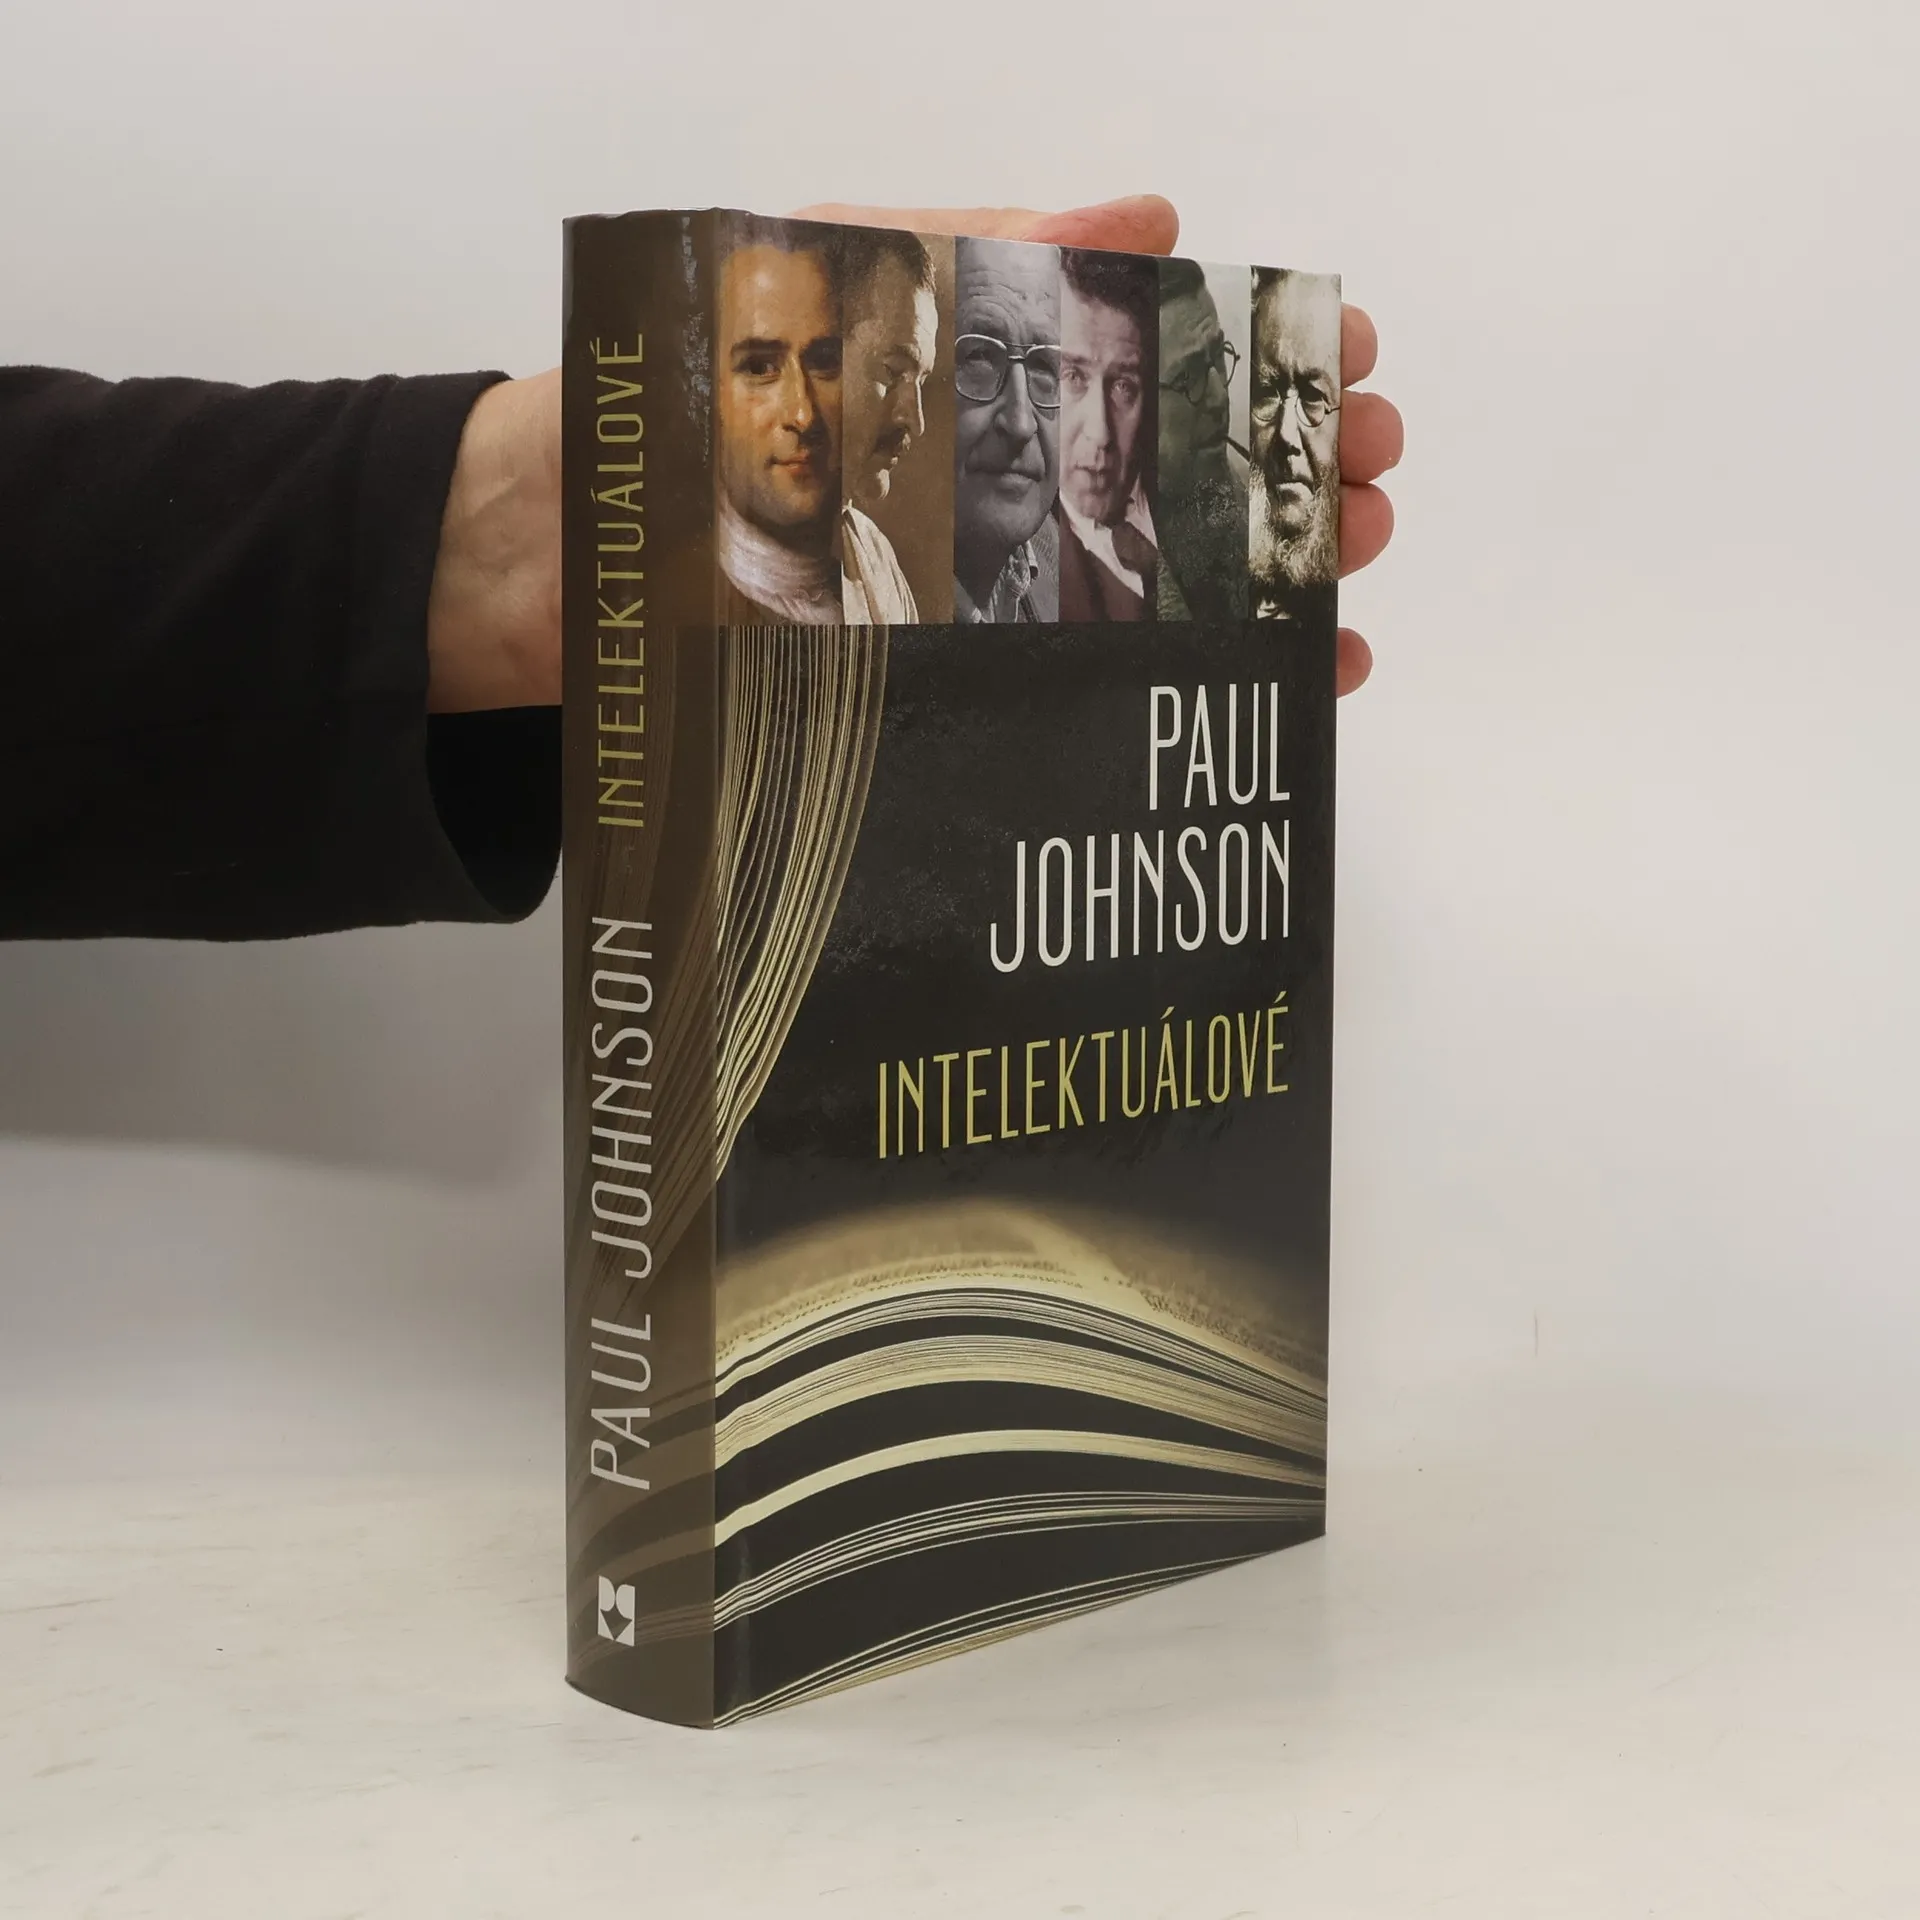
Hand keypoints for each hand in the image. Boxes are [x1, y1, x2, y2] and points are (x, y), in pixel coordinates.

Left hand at [425, 196, 1397, 710]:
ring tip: (1351, 569)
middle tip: (1369, 478)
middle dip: (1296, 471)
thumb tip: (1152, 211)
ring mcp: (988, 597)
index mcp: (981, 378)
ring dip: (1281, 577)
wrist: (553, 562)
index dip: (1261, 356)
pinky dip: (1209, 682)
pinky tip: (1294, 678)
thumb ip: (977, 250)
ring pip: (1172, 585)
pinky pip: (1109, 689)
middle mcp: (999, 491)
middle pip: (1187, 477)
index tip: (1344, 360)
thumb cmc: (677, 408)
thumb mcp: (826, 284)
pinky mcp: (964, 691)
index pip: (1156, 359)